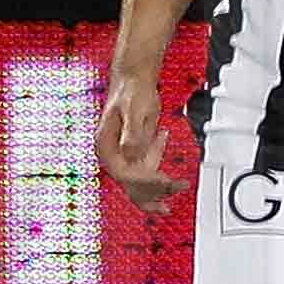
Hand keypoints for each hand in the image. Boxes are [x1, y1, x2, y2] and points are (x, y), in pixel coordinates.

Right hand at [95, 68, 181, 212]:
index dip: (144, 181)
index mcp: (106, 146)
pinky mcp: (133, 148)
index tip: (164, 181)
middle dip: (150, 194)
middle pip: (128, 184)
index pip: (124, 174)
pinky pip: (144, 165)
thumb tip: (131, 153)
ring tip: (177, 186)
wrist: (133, 79)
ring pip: (137, 180)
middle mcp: (112, 152)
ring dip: (157, 186)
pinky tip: (166, 148)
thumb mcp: (133, 111)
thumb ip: (133, 133)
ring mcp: (122, 152)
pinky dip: (157, 164)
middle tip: (168, 204)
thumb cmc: (131, 92)